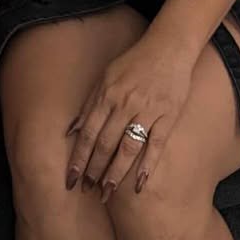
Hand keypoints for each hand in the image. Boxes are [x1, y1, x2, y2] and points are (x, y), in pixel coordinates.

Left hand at [66, 24, 198, 198]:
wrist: (169, 47)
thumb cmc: (134, 62)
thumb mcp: (105, 76)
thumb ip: (89, 104)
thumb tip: (70, 130)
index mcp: (106, 95)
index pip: (87, 133)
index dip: (78, 158)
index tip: (71, 179)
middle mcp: (124, 104)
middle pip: (105, 144)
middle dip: (94, 170)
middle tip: (87, 191)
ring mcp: (147, 110)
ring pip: (128, 148)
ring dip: (116, 173)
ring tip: (107, 192)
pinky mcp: (168, 116)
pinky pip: (156, 145)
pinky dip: (147, 166)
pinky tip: (138, 185)